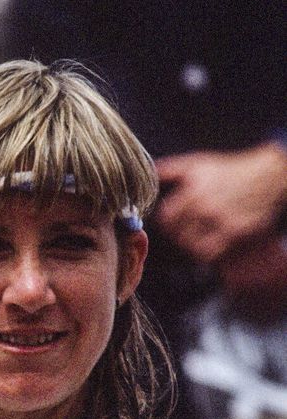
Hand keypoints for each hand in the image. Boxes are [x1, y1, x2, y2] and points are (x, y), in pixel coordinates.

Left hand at [154, 143, 286, 263]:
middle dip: (180, 235)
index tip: (174, 223)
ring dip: (192, 246)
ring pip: (192, 246)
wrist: (268, 177)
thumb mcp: (199, 164)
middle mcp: (205, 206)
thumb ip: (171, 169)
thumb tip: (150, 171)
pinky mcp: (236, 233)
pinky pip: (211, 254)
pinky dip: (207, 254)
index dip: (168, 223)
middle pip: (177, 234)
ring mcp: (220, 221)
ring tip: (199, 240)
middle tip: (187, 233)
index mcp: (193, 190)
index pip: (166, 218)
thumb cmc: (230, 170)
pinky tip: (211, 246)